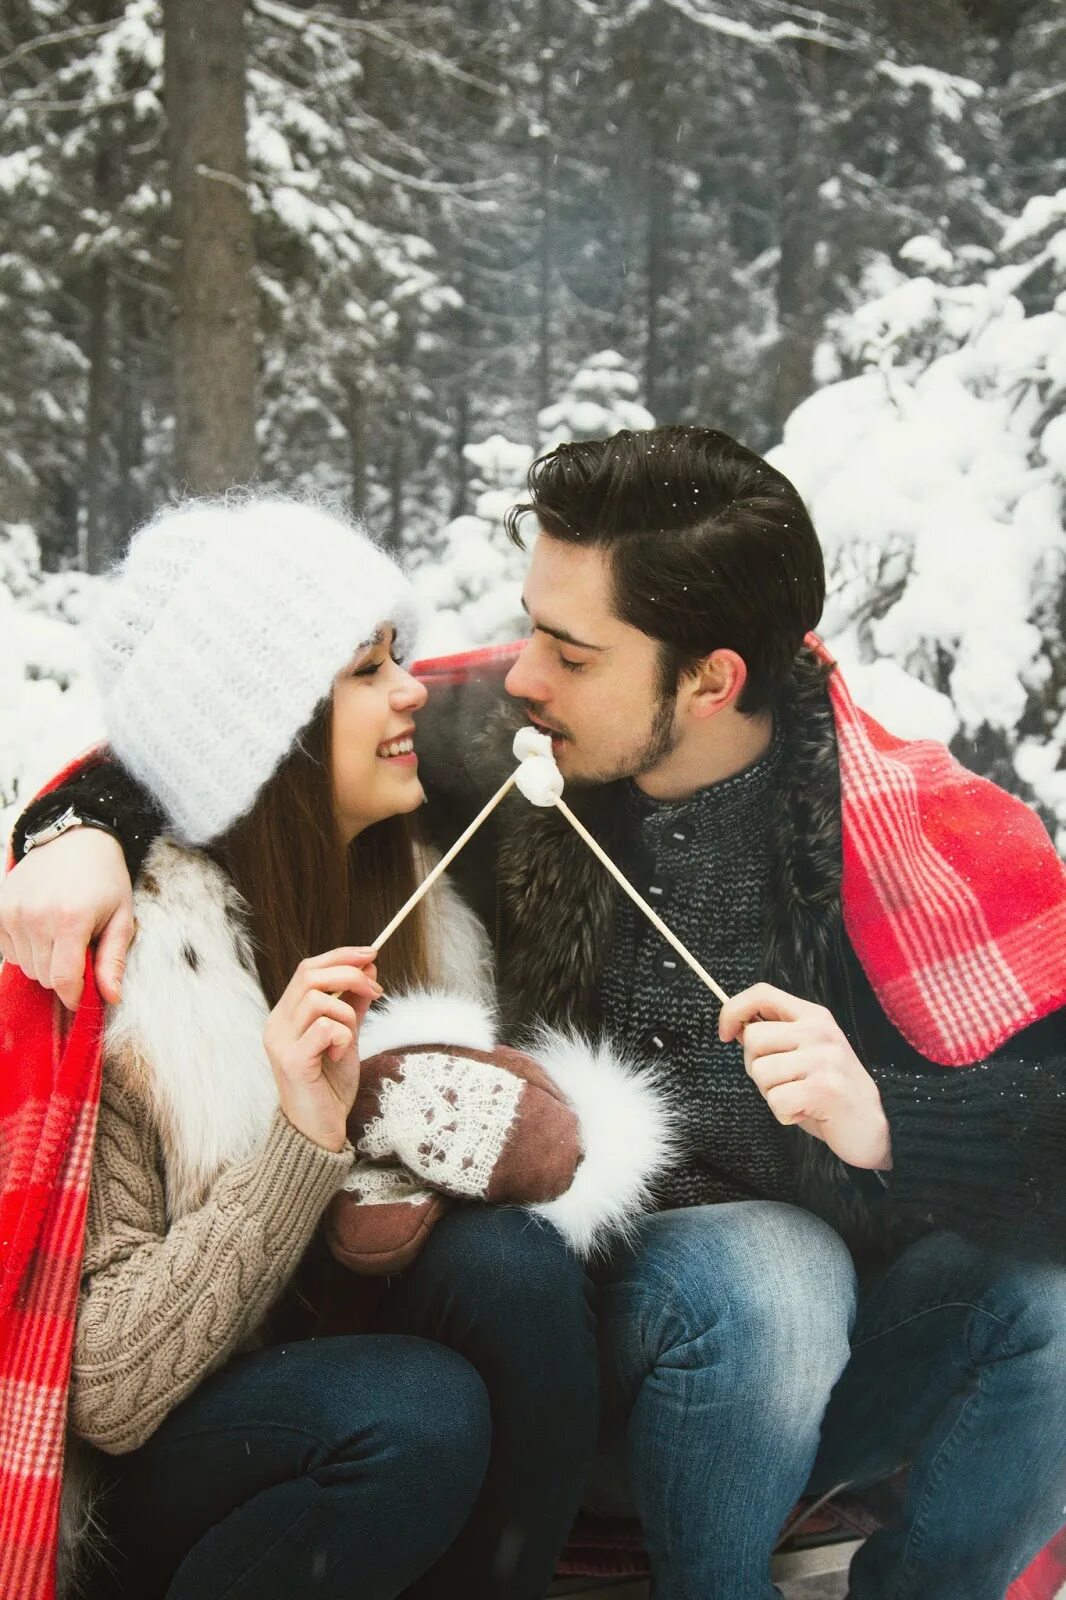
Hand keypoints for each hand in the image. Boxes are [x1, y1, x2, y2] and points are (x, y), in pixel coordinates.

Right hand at [0, 827, 134, 1008]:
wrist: (74, 840)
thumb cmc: (104, 879)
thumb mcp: (122, 917)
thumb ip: (113, 960)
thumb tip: (111, 998)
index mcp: (71, 920)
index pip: (64, 980)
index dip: (74, 996)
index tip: (83, 996)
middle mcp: (36, 917)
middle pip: (44, 977)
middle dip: (64, 975)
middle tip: (79, 950)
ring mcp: (13, 912)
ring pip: (25, 967)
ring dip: (44, 962)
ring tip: (61, 935)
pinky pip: (8, 951)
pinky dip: (25, 949)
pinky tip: (42, 930)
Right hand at [264, 948, 382, 1152]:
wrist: (319, 1131)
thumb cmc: (329, 1086)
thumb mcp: (346, 1037)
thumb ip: (354, 1004)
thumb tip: (369, 968)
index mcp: (286, 1015)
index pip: (308, 969)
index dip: (341, 956)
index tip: (371, 954)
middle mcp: (277, 1024)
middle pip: (310, 975)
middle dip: (350, 975)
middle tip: (376, 990)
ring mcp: (280, 1042)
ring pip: (319, 1001)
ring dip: (347, 1014)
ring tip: (349, 1039)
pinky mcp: (292, 1061)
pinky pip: (324, 1028)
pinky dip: (342, 1035)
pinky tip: (339, 1054)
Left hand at [719, 982, 892, 1170]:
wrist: (872, 1129)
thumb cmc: (828, 1093)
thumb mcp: (802, 1055)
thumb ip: (773, 1039)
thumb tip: (736, 1026)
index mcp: (813, 1016)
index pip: (762, 993)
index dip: (733, 1009)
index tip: (725, 1033)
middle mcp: (820, 1031)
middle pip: (753, 1038)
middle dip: (756, 1067)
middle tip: (783, 1083)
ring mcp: (824, 1059)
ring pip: (760, 1072)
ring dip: (771, 1094)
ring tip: (798, 1098)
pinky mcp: (824, 1089)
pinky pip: (775, 1100)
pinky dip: (783, 1114)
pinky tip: (805, 1112)